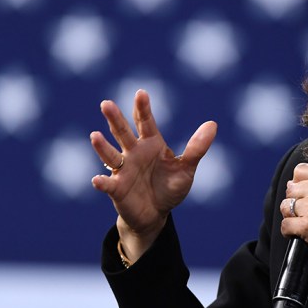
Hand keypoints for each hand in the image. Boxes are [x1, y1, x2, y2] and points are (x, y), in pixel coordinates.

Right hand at [91, 89, 216, 261]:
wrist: (156, 214)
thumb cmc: (169, 187)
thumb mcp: (186, 169)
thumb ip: (197, 148)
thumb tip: (212, 124)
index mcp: (151, 144)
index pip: (145, 122)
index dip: (142, 108)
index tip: (141, 93)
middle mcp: (133, 153)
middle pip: (123, 133)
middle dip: (115, 119)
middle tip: (106, 104)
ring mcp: (123, 170)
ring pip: (111, 155)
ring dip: (102, 147)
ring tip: (94, 136)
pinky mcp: (117, 189)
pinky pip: (108, 184)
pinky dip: (102, 182)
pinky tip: (97, 180)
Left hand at [279, 163, 307, 273]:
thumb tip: (292, 184)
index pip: (300, 170)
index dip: (298, 183)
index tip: (303, 193)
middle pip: (291, 189)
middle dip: (295, 202)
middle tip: (306, 213)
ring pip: (286, 207)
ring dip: (292, 217)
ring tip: (305, 223)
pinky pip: (285, 225)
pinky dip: (289, 232)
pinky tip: (302, 234)